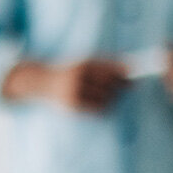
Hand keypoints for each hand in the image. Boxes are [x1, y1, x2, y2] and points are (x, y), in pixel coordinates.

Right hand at [5, 59, 129, 113]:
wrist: (39, 82)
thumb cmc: (67, 71)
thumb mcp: (82, 63)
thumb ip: (105, 64)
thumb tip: (130, 70)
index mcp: (82, 64)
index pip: (110, 68)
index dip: (124, 71)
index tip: (132, 73)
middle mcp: (78, 77)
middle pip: (110, 83)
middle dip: (120, 85)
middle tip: (123, 85)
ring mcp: (75, 92)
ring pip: (106, 98)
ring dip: (112, 97)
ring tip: (108, 94)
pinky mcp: (72, 106)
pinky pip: (98, 109)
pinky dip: (104, 106)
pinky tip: (100, 102)